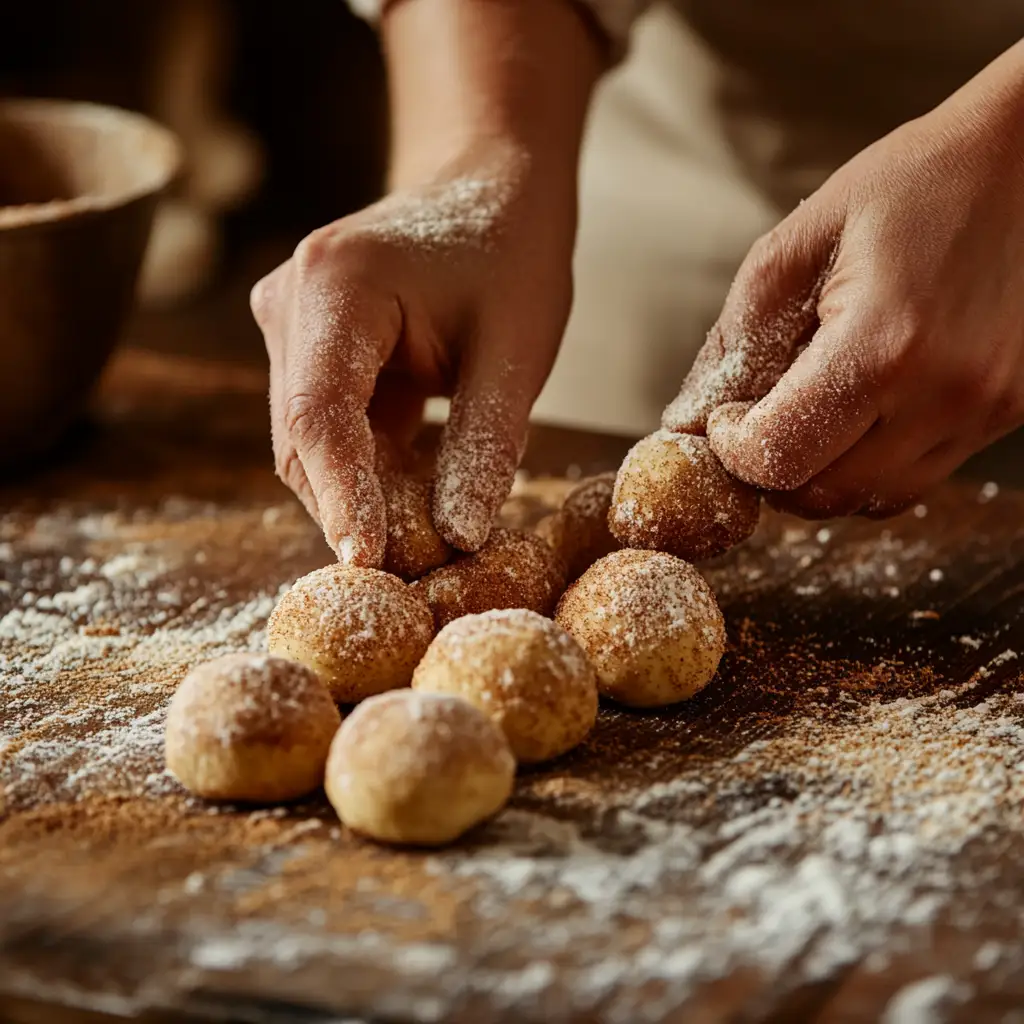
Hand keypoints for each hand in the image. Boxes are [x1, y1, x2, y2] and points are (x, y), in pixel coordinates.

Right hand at [251, 143, 575, 562]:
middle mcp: (290, 301)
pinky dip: (365, 465)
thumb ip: (483, 445)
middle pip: (301, 438)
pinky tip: (414, 488)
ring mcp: (289, 321)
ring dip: (359, 491)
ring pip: (307, 440)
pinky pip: (325, 425)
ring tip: (424, 532)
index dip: (342, 497)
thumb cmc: (509, 253)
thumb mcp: (517, 352)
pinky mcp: (305, 343)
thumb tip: (457, 538)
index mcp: (336, 286)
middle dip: (352, 506)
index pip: (320, 416)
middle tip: (415, 567)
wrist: (486, 184)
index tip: (370, 562)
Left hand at [664, 43, 1023, 517]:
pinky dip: (867, 466)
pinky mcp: (1006, 415)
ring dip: (818, 475)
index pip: (780, 457)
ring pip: (869, 501)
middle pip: (822, 496)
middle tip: (754, 422)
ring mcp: (985, 411)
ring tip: (807, 411)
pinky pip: (913, 480)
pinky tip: (858, 411)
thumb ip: (734, 342)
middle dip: (770, 470)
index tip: (726, 416)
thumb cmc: (908, 186)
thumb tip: (687, 421)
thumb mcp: (796, 244)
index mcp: (884, 343)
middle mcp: (945, 394)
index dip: (734, 450)